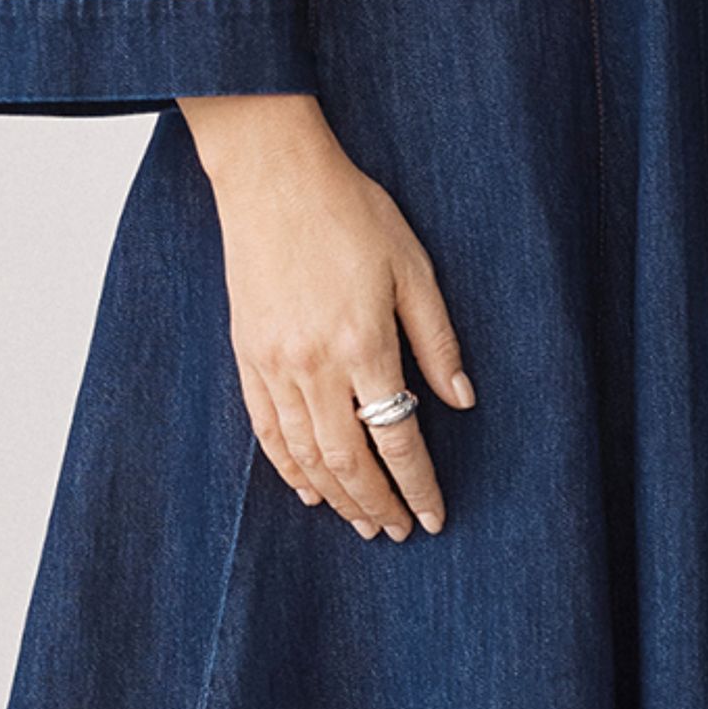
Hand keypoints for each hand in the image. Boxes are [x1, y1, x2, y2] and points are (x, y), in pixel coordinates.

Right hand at [177, 92, 472, 539]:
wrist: (272, 176)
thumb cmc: (351, 212)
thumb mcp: (413, 268)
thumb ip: (436, 340)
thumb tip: (461, 399)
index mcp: (363, 345)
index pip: (397, 438)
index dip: (417, 484)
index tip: (433, 516)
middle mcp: (313, 365)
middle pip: (348, 461)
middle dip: (377, 504)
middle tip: (400, 531)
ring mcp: (273, 364)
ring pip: (304, 455)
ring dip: (335, 497)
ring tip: (362, 521)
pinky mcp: (246, 355)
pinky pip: (266, 429)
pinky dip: (287, 467)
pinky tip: (307, 488)